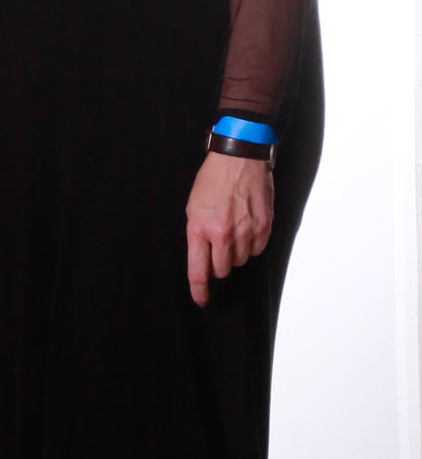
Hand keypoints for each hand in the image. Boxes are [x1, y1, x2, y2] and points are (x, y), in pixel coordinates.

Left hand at [186, 150, 273, 305]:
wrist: (239, 158)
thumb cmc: (213, 181)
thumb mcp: (193, 208)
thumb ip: (197, 236)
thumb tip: (204, 260)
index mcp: (199, 229)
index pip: (198, 271)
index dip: (199, 290)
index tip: (201, 300)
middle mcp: (223, 233)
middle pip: (222, 270)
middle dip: (218, 264)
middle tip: (218, 247)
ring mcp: (246, 231)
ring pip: (240, 261)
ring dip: (235, 253)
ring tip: (233, 229)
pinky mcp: (264, 226)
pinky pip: (257, 250)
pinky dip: (251, 245)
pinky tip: (247, 227)